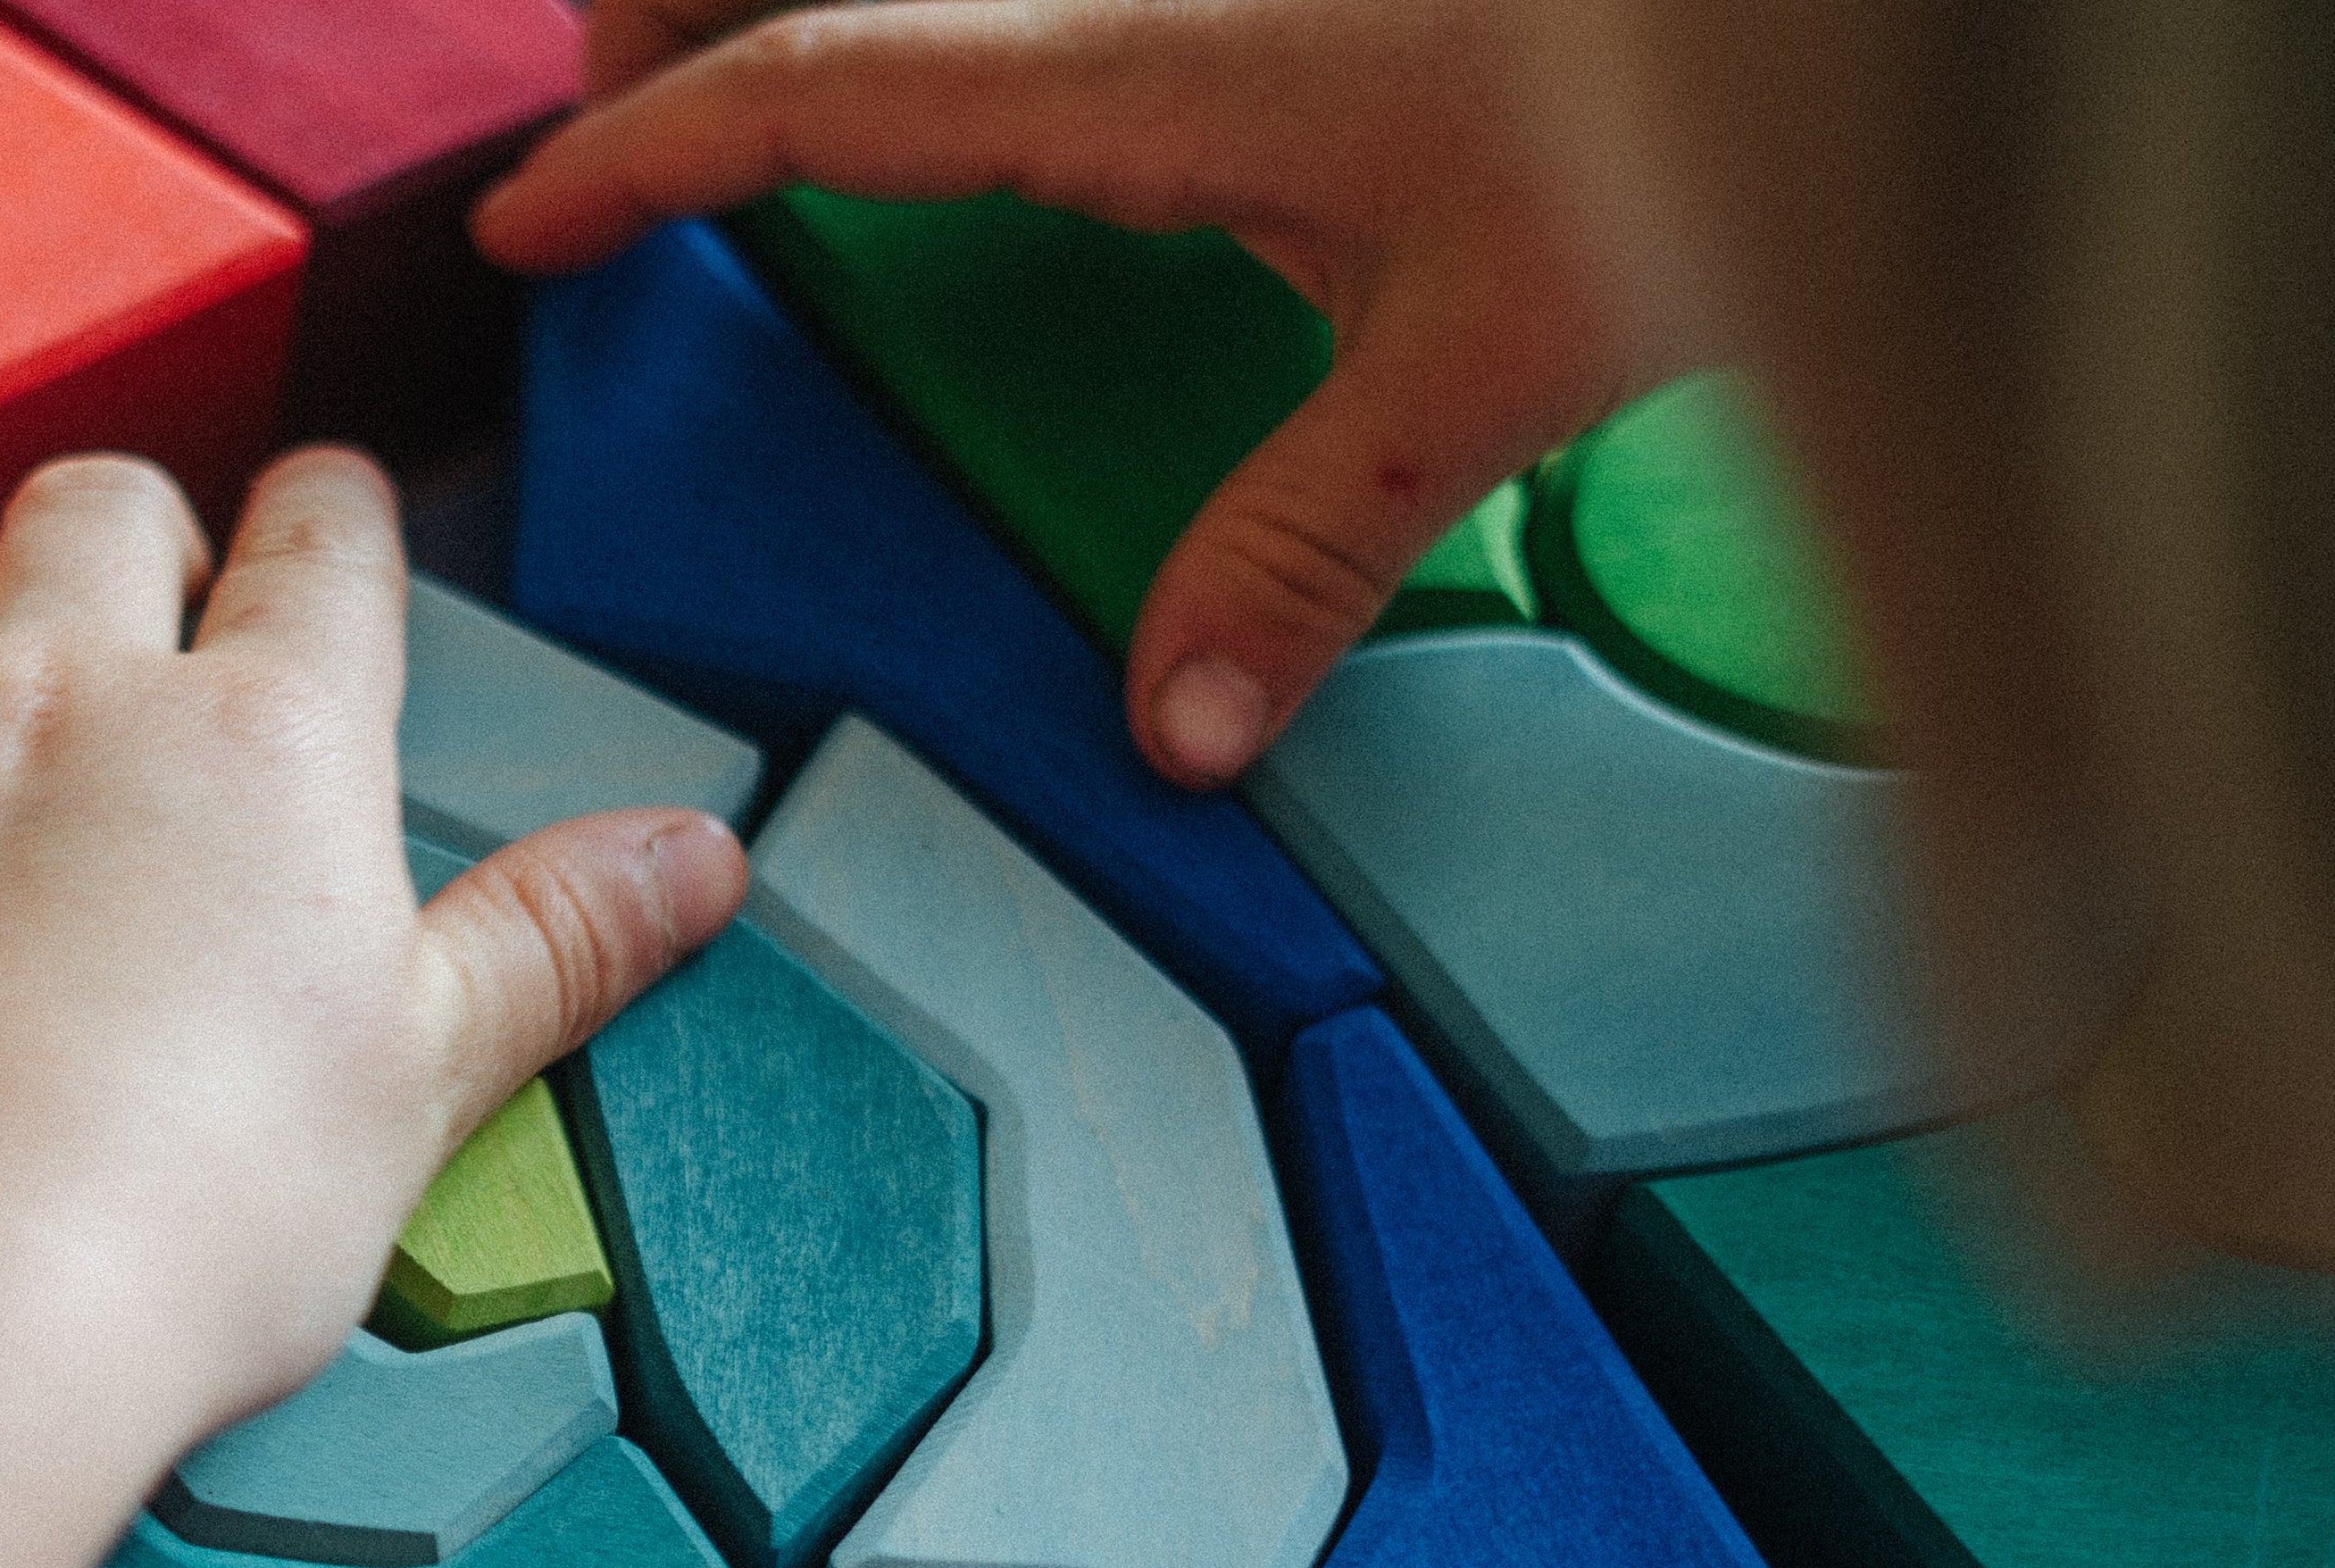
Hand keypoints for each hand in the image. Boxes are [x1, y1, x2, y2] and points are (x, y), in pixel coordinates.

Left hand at [0, 341, 748, 1567]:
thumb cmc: (196, 1231)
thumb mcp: (426, 1085)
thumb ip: (551, 945)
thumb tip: (700, 853)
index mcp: (256, 749)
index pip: (321, 555)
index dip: (332, 516)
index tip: (329, 511)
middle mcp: (46, 706)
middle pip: (88, 510)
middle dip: (118, 501)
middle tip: (122, 530)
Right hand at [481, 0, 1662, 786]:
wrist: (1804, 1)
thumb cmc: (1683, 115)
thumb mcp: (1500, 357)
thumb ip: (1318, 540)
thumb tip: (1178, 728)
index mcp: (1141, 65)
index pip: (817, 82)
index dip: (645, 149)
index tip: (530, 221)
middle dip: (672, 37)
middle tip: (606, 158)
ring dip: (795, 26)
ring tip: (724, 126)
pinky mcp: (1226, 5)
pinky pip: (1009, 13)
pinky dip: (924, 53)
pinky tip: (945, 135)